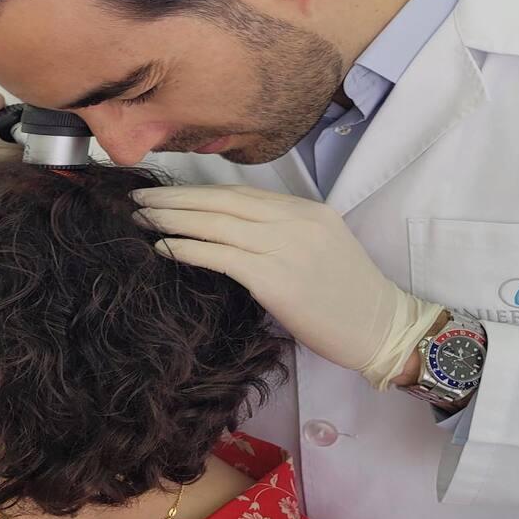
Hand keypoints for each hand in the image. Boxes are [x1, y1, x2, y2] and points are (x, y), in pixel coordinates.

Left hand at [130, 184, 443, 386]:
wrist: (380, 328)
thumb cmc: (350, 296)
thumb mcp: (321, 246)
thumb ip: (284, 232)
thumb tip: (231, 230)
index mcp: (307, 210)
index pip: (241, 193)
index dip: (199, 191)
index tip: (168, 193)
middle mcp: (295, 221)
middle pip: (223, 201)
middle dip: (177, 198)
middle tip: (139, 198)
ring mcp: (285, 247)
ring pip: (216, 224)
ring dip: (172, 219)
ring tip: (141, 219)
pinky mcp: (275, 278)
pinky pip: (220, 256)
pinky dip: (187, 248)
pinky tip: (163, 247)